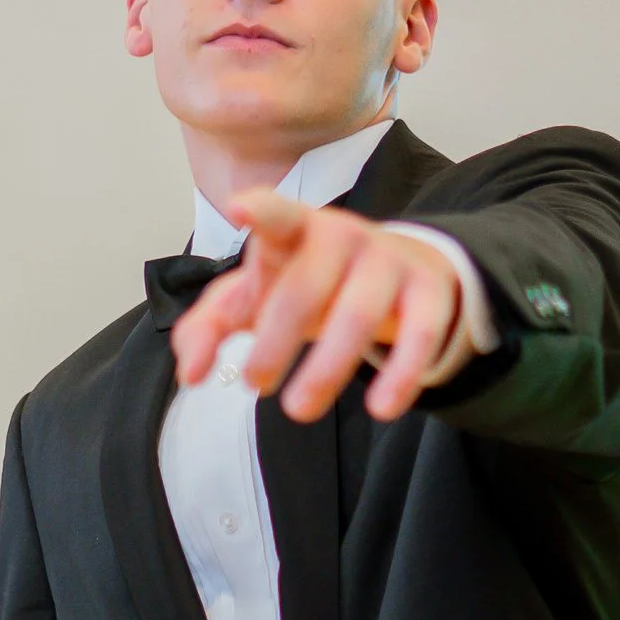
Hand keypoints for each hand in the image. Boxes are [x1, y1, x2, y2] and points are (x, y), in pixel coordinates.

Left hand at [171, 194, 461, 424]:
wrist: (401, 271)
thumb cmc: (311, 283)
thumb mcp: (256, 297)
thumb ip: (210, 327)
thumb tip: (190, 374)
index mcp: (295, 230)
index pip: (277, 215)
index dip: (261, 210)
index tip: (239, 209)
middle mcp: (343, 237)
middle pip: (306, 288)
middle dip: (276, 340)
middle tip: (254, 384)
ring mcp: (389, 262)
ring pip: (358, 315)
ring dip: (326, 367)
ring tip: (298, 409)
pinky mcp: (429, 293)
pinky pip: (419, 334)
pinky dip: (402, 373)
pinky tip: (382, 409)